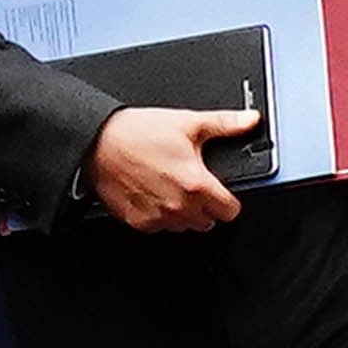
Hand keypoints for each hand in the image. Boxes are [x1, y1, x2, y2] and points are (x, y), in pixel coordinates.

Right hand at [88, 104, 259, 232]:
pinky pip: (159, 227)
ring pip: (184, 226)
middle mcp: (179, 206)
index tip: (219, 191)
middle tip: (191, 183)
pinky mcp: (138, 222)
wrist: (97, 143)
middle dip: (205, 206)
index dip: (228, 200)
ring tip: (169, 186)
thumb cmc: (138, 133)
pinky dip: (159, 215)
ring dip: (182, 213)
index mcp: (196, 184)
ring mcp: (157, 217)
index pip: (230, 211)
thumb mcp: (188, 123)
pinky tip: (152, 194)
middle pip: (208, 221)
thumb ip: (225, 124)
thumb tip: (250, 120)